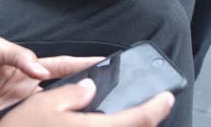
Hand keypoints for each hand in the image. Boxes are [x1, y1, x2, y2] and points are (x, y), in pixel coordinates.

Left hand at [0, 36, 103, 126]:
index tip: (104, 63)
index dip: (82, 64)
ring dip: (56, 119)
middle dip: (79, 97)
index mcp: (27, 70)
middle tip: (100, 99)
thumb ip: (20, 56)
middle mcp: (26, 91)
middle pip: (58, 96)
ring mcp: (14, 109)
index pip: (61, 67)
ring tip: (76, 118)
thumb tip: (42, 71)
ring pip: (43, 117)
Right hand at [0, 78, 174, 126]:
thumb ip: (72, 93)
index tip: (167, 97)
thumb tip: (90, 88)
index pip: (137, 120)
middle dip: (145, 120)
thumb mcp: (44, 104)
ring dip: (128, 125)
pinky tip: (99, 122)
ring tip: (125, 115)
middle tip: (148, 107)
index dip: (156, 108)